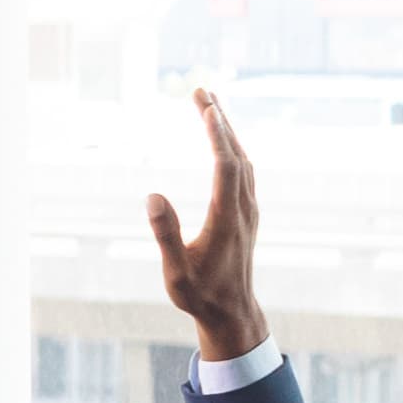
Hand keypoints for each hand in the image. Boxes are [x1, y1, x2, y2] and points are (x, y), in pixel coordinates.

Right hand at [148, 90, 264, 365]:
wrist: (232, 312)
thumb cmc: (199, 294)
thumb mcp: (174, 271)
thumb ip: (165, 234)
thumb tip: (153, 195)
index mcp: (226, 218)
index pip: (225, 166)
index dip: (217, 135)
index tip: (206, 107)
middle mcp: (243, 208)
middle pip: (237, 154)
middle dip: (220, 120)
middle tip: (201, 90)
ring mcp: (249, 210)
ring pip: (244, 160)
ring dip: (228, 131)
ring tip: (210, 107)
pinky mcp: (247, 213)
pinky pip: (244, 170)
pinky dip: (232, 148)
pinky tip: (222, 143)